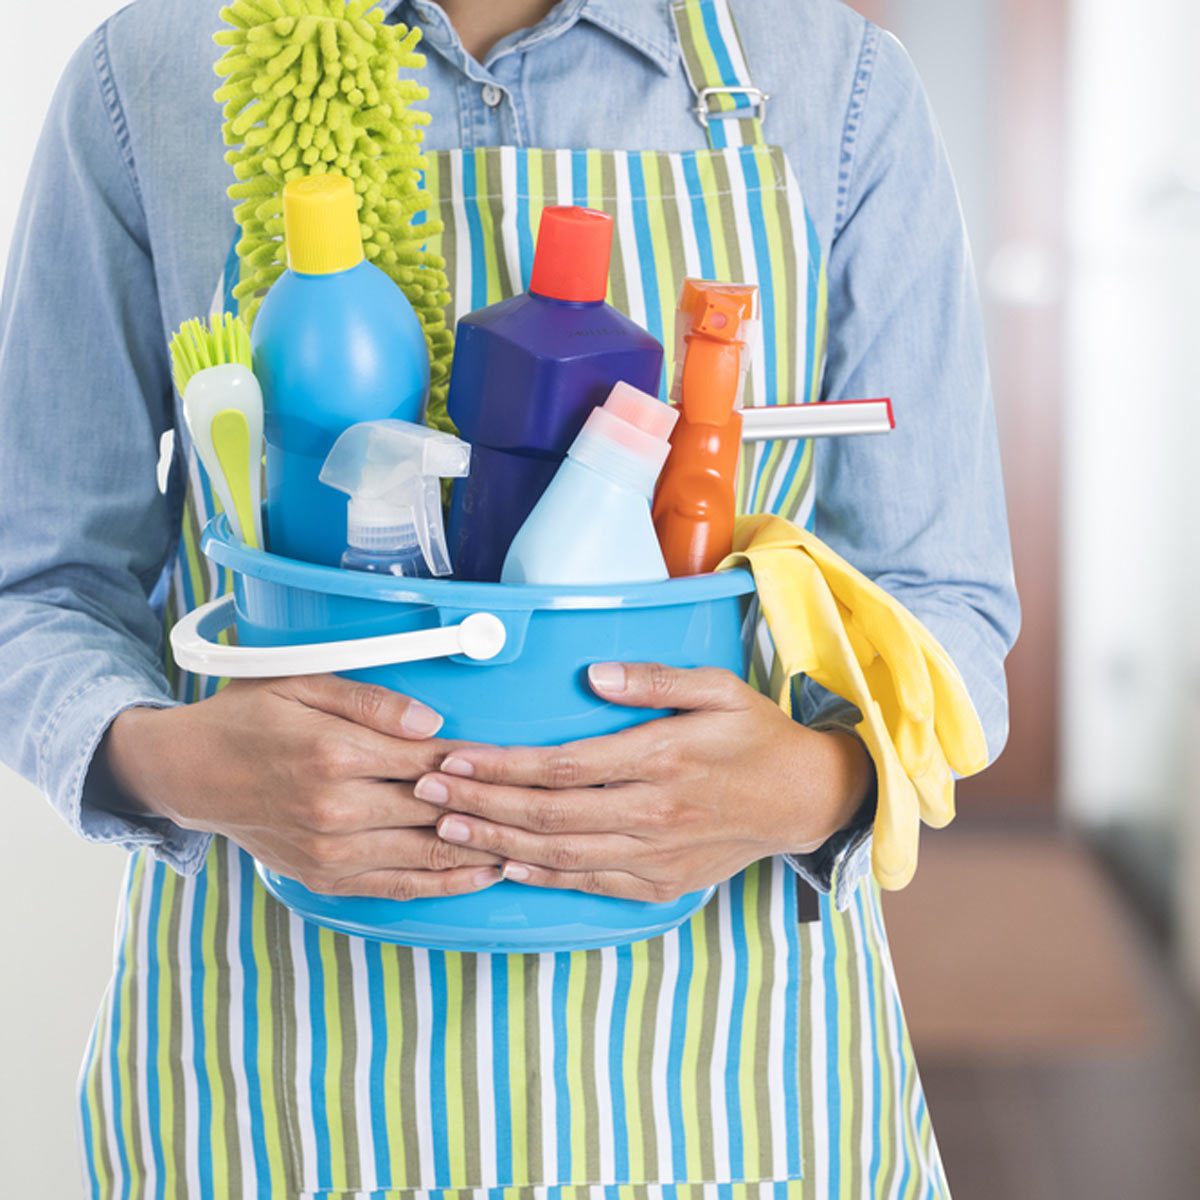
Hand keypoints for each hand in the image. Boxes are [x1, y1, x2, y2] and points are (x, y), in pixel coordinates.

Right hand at [101, 676, 503, 899]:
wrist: (190, 773)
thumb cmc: (248, 719)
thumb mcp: (302, 683)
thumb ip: (372, 702)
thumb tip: (432, 724)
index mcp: (334, 754)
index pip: (431, 760)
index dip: (481, 762)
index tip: (518, 761)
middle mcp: (335, 809)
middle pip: (437, 810)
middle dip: (493, 807)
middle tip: (542, 803)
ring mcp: (331, 852)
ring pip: (427, 855)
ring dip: (483, 850)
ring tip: (532, 841)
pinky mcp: (326, 879)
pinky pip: (400, 886)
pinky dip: (447, 883)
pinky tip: (484, 874)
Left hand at [412, 663, 872, 901]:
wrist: (805, 799)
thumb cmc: (757, 736)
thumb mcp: (718, 688)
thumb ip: (655, 680)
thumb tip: (595, 676)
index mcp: (663, 758)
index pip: (563, 767)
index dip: (502, 766)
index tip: (455, 757)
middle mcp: (654, 812)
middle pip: (548, 815)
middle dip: (480, 804)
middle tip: (425, 792)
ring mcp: (658, 855)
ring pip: (561, 855)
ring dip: (498, 843)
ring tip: (446, 829)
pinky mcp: (662, 883)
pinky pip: (593, 882)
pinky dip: (544, 876)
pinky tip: (505, 863)